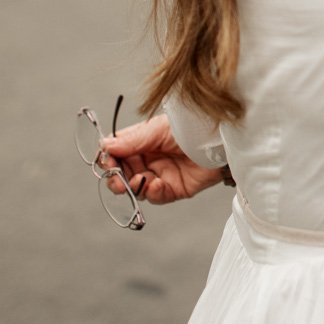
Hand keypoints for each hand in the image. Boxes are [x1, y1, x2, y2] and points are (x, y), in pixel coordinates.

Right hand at [99, 113, 225, 204]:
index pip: (116, 154)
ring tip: (139, 180)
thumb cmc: (190, 127)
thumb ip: (131, 141)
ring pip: (136, 188)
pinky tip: (157, 184)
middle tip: (118, 180)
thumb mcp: (157, 130)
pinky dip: (153, 193)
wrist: (219, 139)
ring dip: (134, 187)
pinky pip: (156, 196)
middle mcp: (148, 160)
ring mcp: (160, 175)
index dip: (108, 159)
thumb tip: (104, 146)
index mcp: (141, 143)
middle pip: (121, 175)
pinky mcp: (174, 189)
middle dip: (116, 179)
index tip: (107, 161)